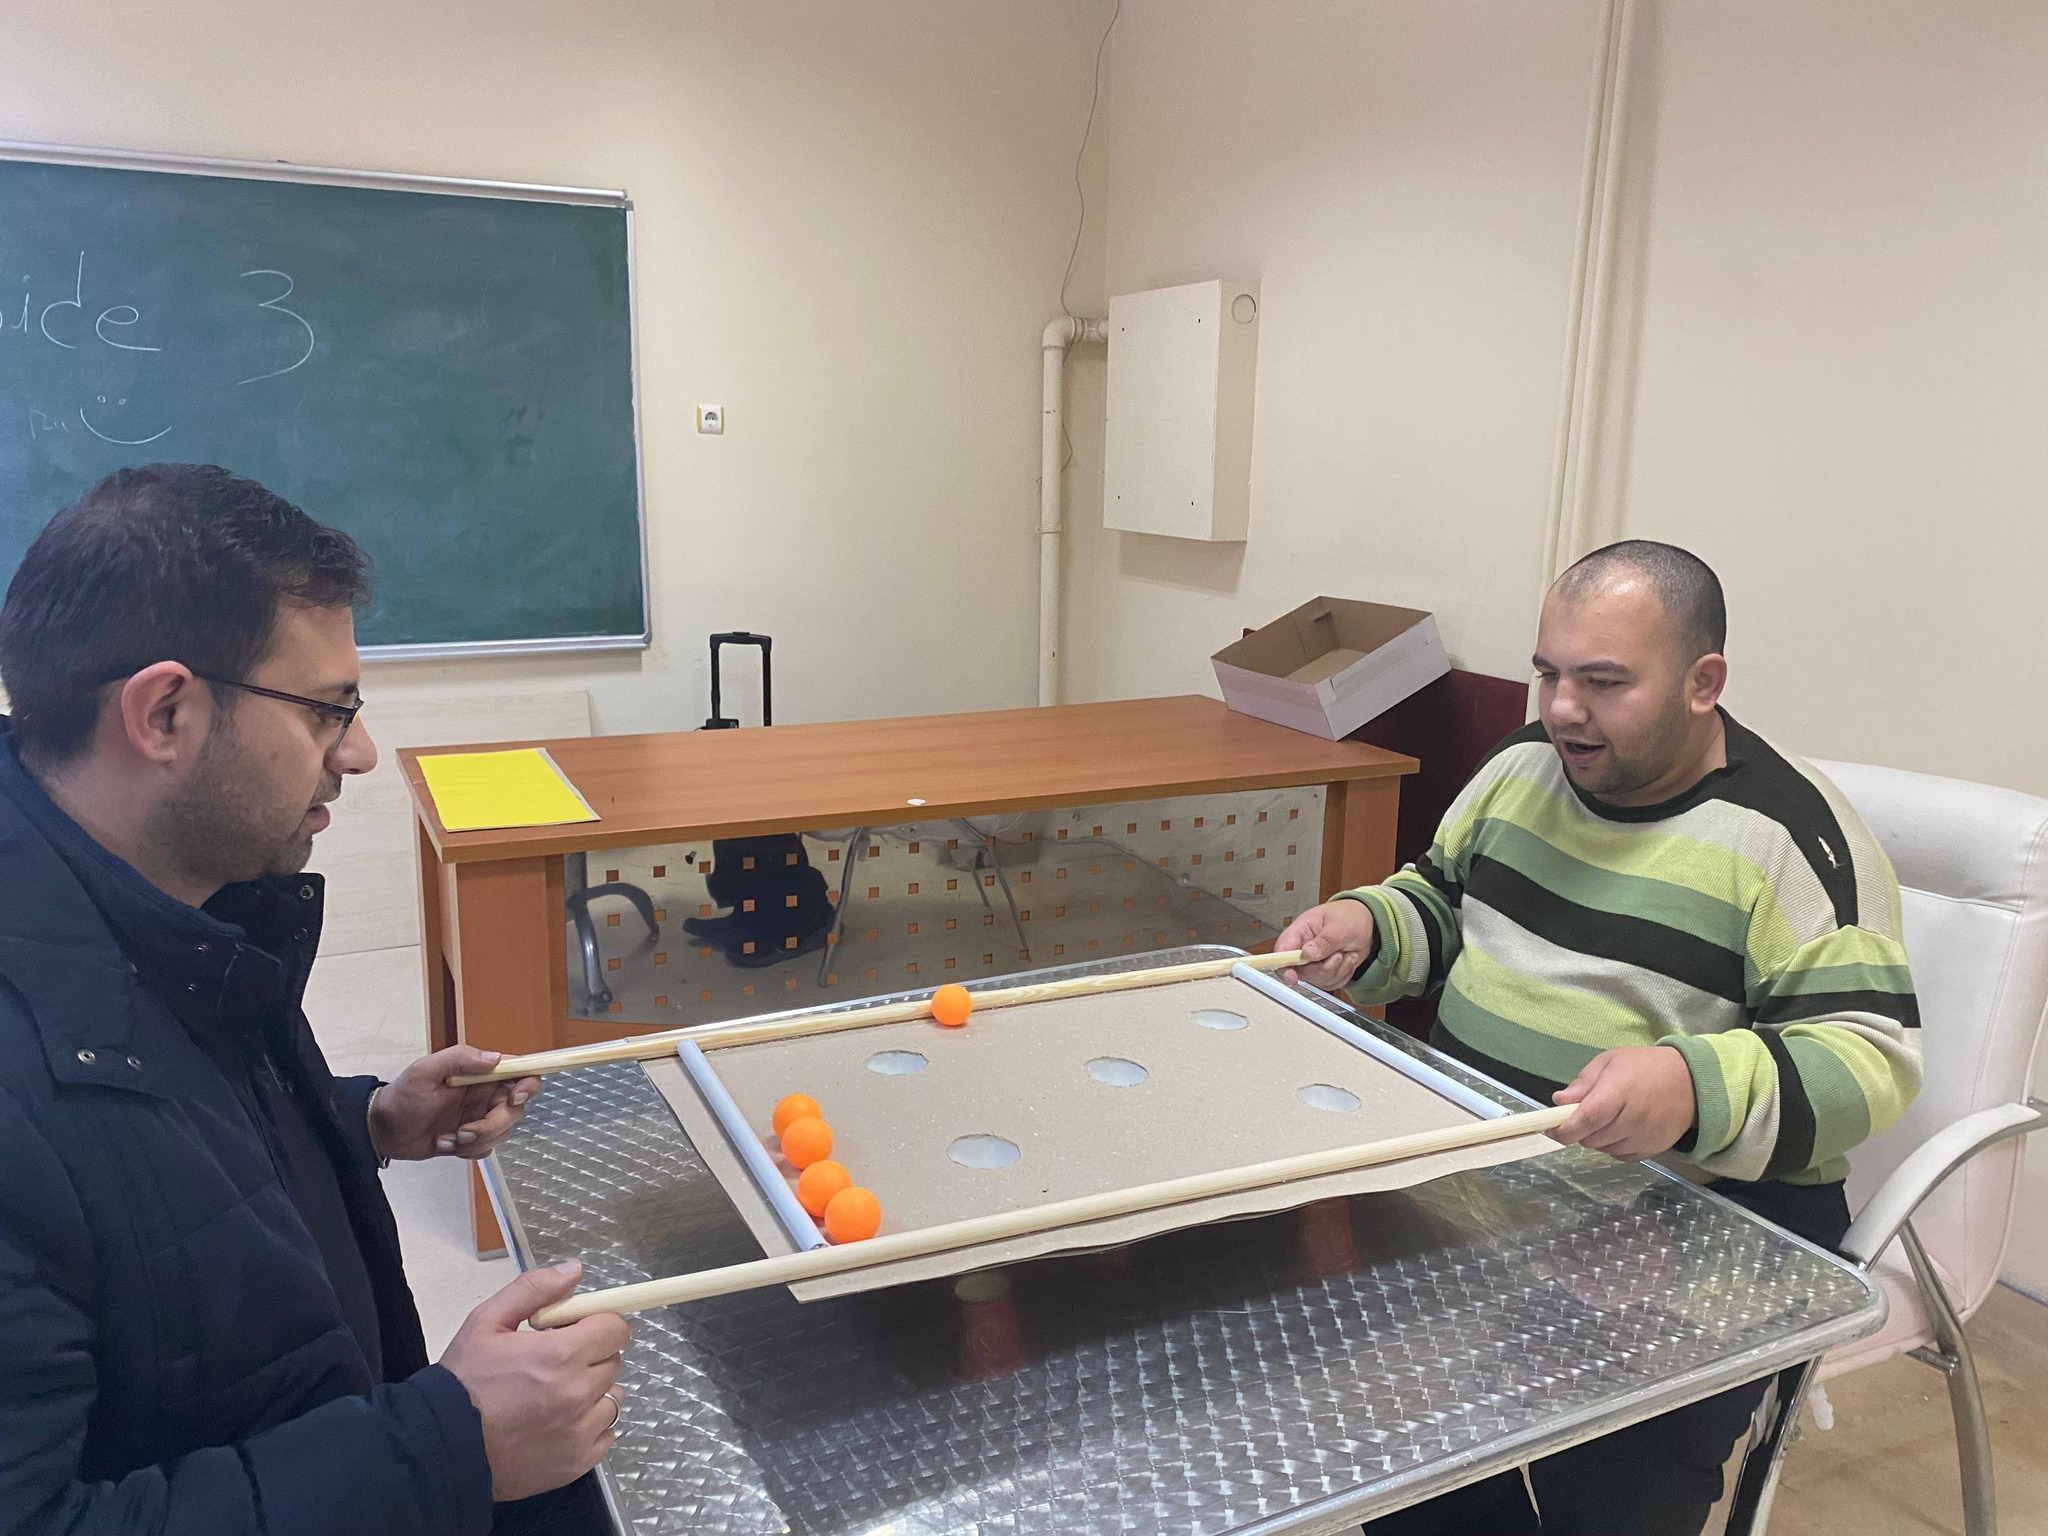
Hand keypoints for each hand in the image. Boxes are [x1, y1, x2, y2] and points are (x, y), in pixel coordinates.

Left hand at [368, 1045, 541, 1161]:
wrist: (382, 1132)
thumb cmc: (400, 1098)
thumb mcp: (425, 1071)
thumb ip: (460, 1059)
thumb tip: (495, 1059)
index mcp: (478, 1073)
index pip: (520, 1071)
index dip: (527, 1084)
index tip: (513, 1098)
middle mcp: (484, 1094)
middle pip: (515, 1109)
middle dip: (492, 1124)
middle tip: (465, 1130)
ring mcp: (479, 1117)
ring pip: (502, 1132)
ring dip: (477, 1140)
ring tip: (449, 1138)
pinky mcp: (471, 1139)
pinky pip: (487, 1148)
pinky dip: (468, 1151)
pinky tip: (445, 1144)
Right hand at [441, 1260, 631, 1501]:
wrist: (440, 1448)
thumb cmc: (462, 1383)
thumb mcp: (486, 1322)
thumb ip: (533, 1289)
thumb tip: (575, 1271)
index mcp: (561, 1355)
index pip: (615, 1329)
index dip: (596, 1325)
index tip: (574, 1331)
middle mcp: (578, 1393)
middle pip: (612, 1361)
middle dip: (590, 1356)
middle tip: (554, 1365)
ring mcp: (580, 1432)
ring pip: (611, 1398)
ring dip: (592, 1393)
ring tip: (553, 1397)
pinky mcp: (577, 1462)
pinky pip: (606, 1435)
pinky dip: (589, 1428)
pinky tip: (557, 1425)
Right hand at [1276, 899, 1376, 989]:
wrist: (1366, 924)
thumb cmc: (1350, 917)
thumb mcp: (1340, 925)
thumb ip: (1324, 941)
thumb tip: (1307, 953)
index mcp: (1301, 931)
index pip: (1282, 950)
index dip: (1283, 966)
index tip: (1292, 977)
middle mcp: (1303, 948)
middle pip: (1301, 971)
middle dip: (1324, 967)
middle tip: (1338, 954)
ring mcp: (1313, 962)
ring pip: (1318, 979)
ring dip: (1338, 969)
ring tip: (1345, 953)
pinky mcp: (1324, 971)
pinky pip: (1330, 984)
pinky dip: (1343, 974)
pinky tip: (1347, 959)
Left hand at [1551, 1046, 1697, 1160]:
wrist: (1690, 1082)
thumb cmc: (1644, 1067)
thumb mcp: (1609, 1062)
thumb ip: (1583, 1082)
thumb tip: (1559, 1101)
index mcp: (1618, 1093)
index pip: (1585, 1120)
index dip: (1563, 1129)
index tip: (1550, 1129)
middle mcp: (1632, 1119)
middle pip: (1590, 1138)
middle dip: (1580, 1129)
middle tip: (1587, 1112)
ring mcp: (1644, 1138)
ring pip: (1603, 1149)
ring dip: (1597, 1138)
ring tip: (1609, 1117)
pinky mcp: (1652, 1151)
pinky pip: (1620, 1156)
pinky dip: (1613, 1146)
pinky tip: (1622, 1128)